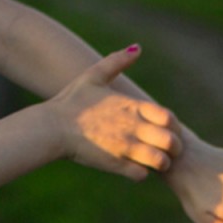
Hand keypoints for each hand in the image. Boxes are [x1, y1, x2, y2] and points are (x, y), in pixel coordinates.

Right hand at [53, 45, 182, 180]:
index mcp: (132, 106)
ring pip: (161, 162)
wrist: (51, 127)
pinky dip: (140, 173)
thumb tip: (137, 47)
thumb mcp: (93, 75)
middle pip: (172, 142)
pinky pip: (141, 175)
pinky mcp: (114, 165)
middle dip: (171, 147)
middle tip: (161, 147)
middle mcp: (133, 127)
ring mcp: (125, 148)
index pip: (169, 118)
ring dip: (159, 162)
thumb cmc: (71, 100)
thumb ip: (117, 62)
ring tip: (148, 160)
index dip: (171, 125)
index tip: (161, 128)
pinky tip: (131, 166)